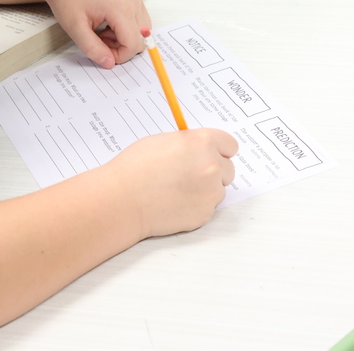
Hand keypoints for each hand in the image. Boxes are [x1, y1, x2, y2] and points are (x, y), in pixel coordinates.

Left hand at [42, 0, 150, 68]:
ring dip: (125, 37)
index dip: (120, 56)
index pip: (134, 44)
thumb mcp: (75, 28)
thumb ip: (93, 48)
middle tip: (100, 40)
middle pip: (141, 38)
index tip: (102, 52)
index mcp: (120, 8)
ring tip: (103, 31)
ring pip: (142, 30)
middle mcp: (133, 1)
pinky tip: (109, 23)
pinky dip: (127, 27)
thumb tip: (109, 63)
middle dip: (122, 47)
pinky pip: (139, 19)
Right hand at [105, 128, 237, 237]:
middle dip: (213, 171)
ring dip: (205, 190)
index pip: (230, 145)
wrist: (123, 199)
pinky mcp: (205, 214)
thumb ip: (189, 143)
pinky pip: (208, 208)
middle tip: (190, 175)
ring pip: (219, 190)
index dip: (220, 150)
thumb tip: (200, 148)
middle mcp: (212, 165)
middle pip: (228, 169)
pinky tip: (175, 203)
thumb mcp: (163, 141)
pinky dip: (196, 206)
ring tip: (178, 190)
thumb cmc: (136, 168)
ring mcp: (210, 192)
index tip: (212, 155)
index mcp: (203, 142)